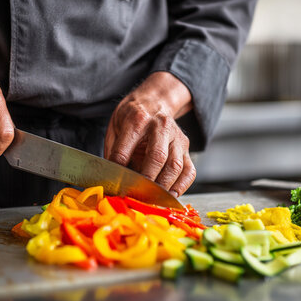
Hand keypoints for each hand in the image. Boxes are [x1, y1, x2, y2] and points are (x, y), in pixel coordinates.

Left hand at [104, 72, 195, 196]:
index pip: (124, 149)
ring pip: (175, 165)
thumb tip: (111, 179)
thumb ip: (114, 151)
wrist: (155, 101)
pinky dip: (181, 186)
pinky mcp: (186, 147)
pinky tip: (170, 195)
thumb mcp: (115, 127)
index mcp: (137, 119)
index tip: (114, 184)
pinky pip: (189, 170)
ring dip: (163, 186)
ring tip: (152, 200)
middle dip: (145, 180)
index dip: (118, 170)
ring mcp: (176, 137)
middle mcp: (160, 126)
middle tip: (136, 195)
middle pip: (156, 157)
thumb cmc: (131, 118)